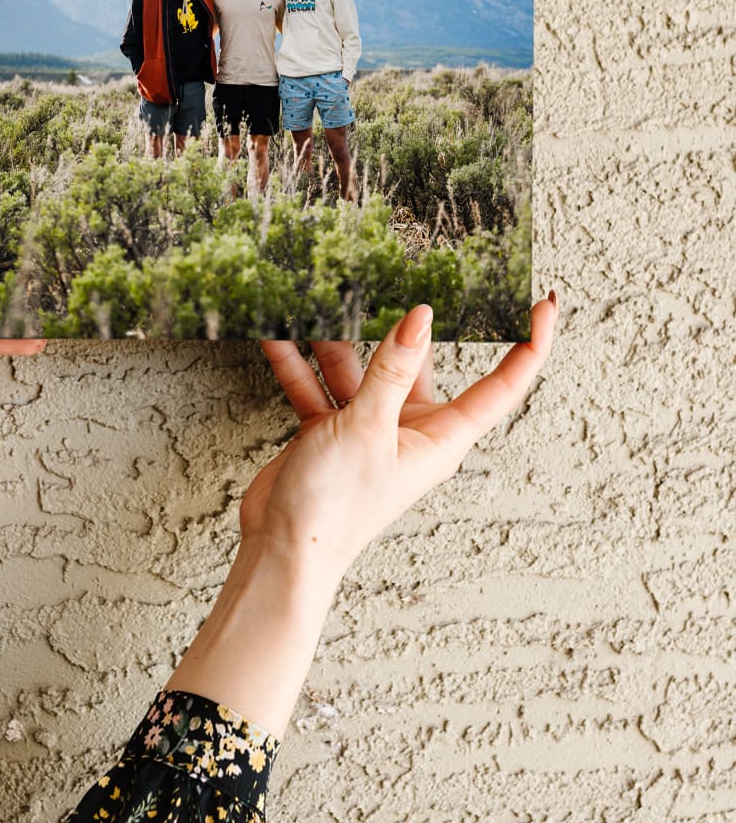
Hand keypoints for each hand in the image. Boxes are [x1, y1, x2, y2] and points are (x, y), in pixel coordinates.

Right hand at [246, 297, 557, 584]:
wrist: (282, 550)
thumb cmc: (336, 507)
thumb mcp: (367, 427)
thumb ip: (391, 370)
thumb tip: (421, 316)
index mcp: (442, 437)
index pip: (502, 384)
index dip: (529, 344)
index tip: (545, 303)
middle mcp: (411, 430)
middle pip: (418, 363)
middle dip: (403, 325)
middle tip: (401, 272)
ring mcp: (370, 430)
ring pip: (361, 369)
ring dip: (335, 340)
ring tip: (318, 298)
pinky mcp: (331, 432)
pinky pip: (320, 387)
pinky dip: (300, 364)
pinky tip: (276, 334)